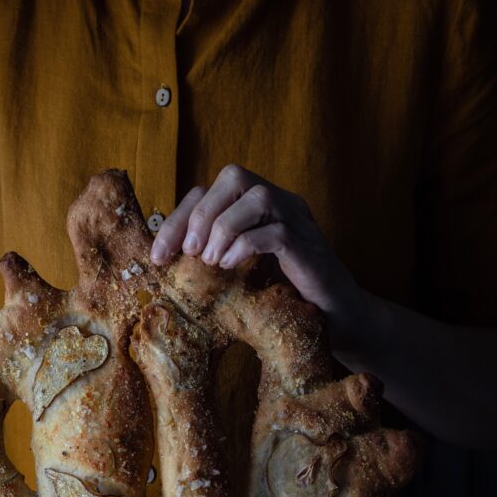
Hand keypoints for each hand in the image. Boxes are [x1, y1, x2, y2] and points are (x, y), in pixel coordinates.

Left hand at [149, 163, 368, 338]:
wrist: (338, 320)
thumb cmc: (288, 298)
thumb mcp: (245, 272)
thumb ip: (217, 256)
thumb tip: (169, 262)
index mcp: (260, 208)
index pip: (212, 191)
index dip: (179, 217)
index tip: (158, 256)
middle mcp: (282, 204)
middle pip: (234, 176)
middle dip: (201, 213)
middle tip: (190, 252)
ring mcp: (299, 222)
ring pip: (257, 196)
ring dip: (224, 228)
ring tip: (212, 262)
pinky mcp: (309, 247)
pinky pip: (275, 232)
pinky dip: (246, 247)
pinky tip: (232, 268)